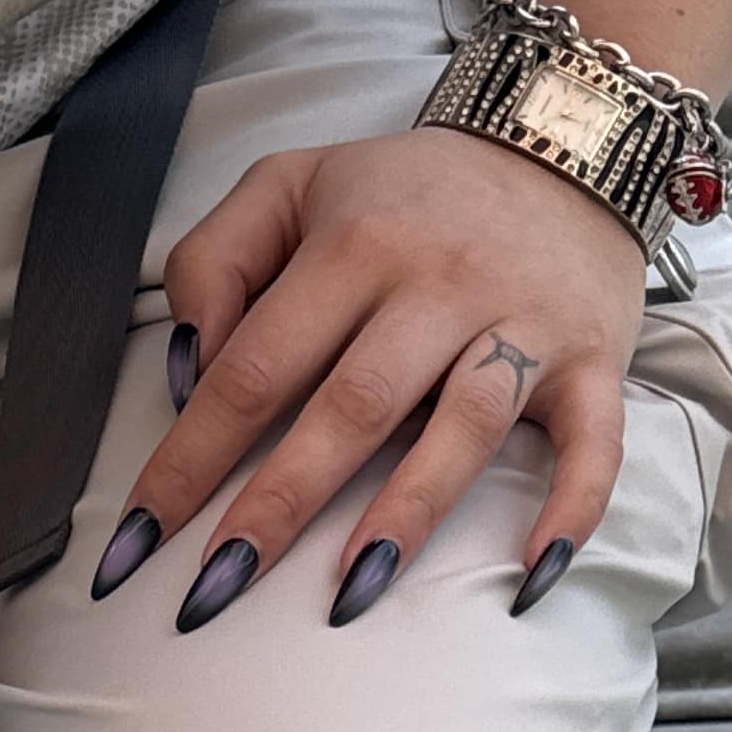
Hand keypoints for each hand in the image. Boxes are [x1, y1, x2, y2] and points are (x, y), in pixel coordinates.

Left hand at [97, 125, 651, 627]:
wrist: (563, 137)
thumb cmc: (406, 192)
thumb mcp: (291, 185)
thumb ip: (216, 262)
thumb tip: (189, 371)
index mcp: (354, 245)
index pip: (254, 367)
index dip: (189, 458)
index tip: (137, 541)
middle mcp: (439, 283)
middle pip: (351, 406)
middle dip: (279, 503)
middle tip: (215, 590)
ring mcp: (522, 323)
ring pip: (463, 425)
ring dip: (408, 510)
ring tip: (350, 594)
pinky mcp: (591, 358)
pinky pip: (593, 442)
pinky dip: (570, 508)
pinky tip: (530, 577)